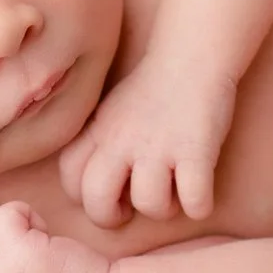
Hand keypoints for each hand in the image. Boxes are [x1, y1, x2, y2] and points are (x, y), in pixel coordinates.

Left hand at [57, 55, 234, 227]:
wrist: (192, 55)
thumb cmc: (155, 87)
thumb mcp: (111, 111)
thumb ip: (99, 143)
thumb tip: (98, 186)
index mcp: (99, 131)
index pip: (70, 180)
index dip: (87, 198)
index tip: (111, 194)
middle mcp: (121, 141)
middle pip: (97, 202)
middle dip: (114, 218)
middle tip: (135, 207)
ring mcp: (158, 147)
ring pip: (150, 206)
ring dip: (165, 208)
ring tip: (176, 190)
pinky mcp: (196, 152)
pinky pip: (194, 204)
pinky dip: (200, 207)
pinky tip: (202, 192)